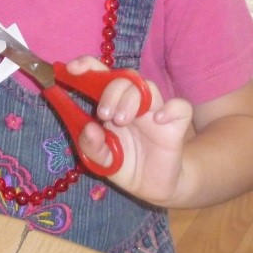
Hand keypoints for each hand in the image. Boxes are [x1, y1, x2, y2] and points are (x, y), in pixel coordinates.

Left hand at [65, 56, 193, 201]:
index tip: (72, 69)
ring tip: (121, 120)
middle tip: (104, 114)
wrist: (152, 186)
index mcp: (112, 104)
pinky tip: (158, 120)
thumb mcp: (101, 161)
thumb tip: (90, 129)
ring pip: (148, 87)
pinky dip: (171, 109)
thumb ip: (92, 147)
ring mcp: (155, 111)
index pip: (102, 74)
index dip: (88, 66)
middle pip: (126, 78)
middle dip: (112, 91)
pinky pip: (181, 107)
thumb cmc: (125, 165)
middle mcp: (133, 103)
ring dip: (131, 99)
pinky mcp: (176, 125)